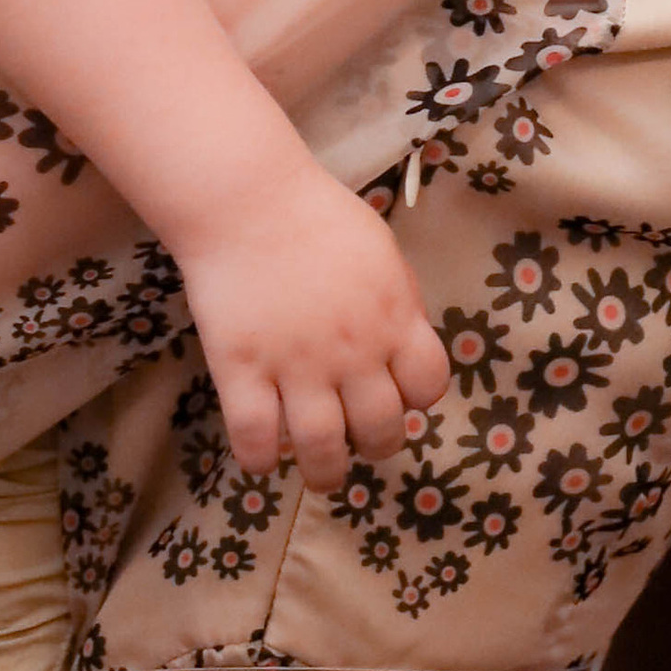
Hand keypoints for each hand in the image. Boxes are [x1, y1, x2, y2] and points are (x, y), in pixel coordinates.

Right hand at [173, 160, 449, 492]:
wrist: (245, 198)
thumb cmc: (316, 216)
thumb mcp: (382, 251)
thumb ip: (401, 300)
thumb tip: (409, 345)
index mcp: (393, 318)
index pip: (428, 386)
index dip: (415, 399)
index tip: (395, 395)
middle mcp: (353, 350)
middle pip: (381, 429)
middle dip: (375, 444)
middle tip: (356, 439)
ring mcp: (296, 364)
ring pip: (322, 449)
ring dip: (326, 472)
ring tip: (320, 472)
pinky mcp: (242, 369)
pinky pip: (255, 439)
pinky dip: (260, 462)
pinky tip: (263, 457)